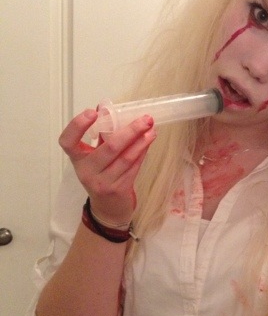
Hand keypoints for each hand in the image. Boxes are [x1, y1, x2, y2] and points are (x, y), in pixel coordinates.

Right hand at [58, 108, 156, 224]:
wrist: (107, 208)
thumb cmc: (101, 175)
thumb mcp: (96, 155)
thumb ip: (101, 133)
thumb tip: (105, 107)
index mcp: (78, 158)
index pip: (68, 141)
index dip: (77, 126)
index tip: (92, 112)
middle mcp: (87, 171)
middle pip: (110, 147)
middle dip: (130, 131)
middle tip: (145, 118)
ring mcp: (103, 182)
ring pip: (126, 158)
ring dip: (141, 141)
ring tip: (151, 128)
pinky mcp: (118, 189)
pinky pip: (133, 167)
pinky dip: (142, 152)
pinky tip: (148, 141)